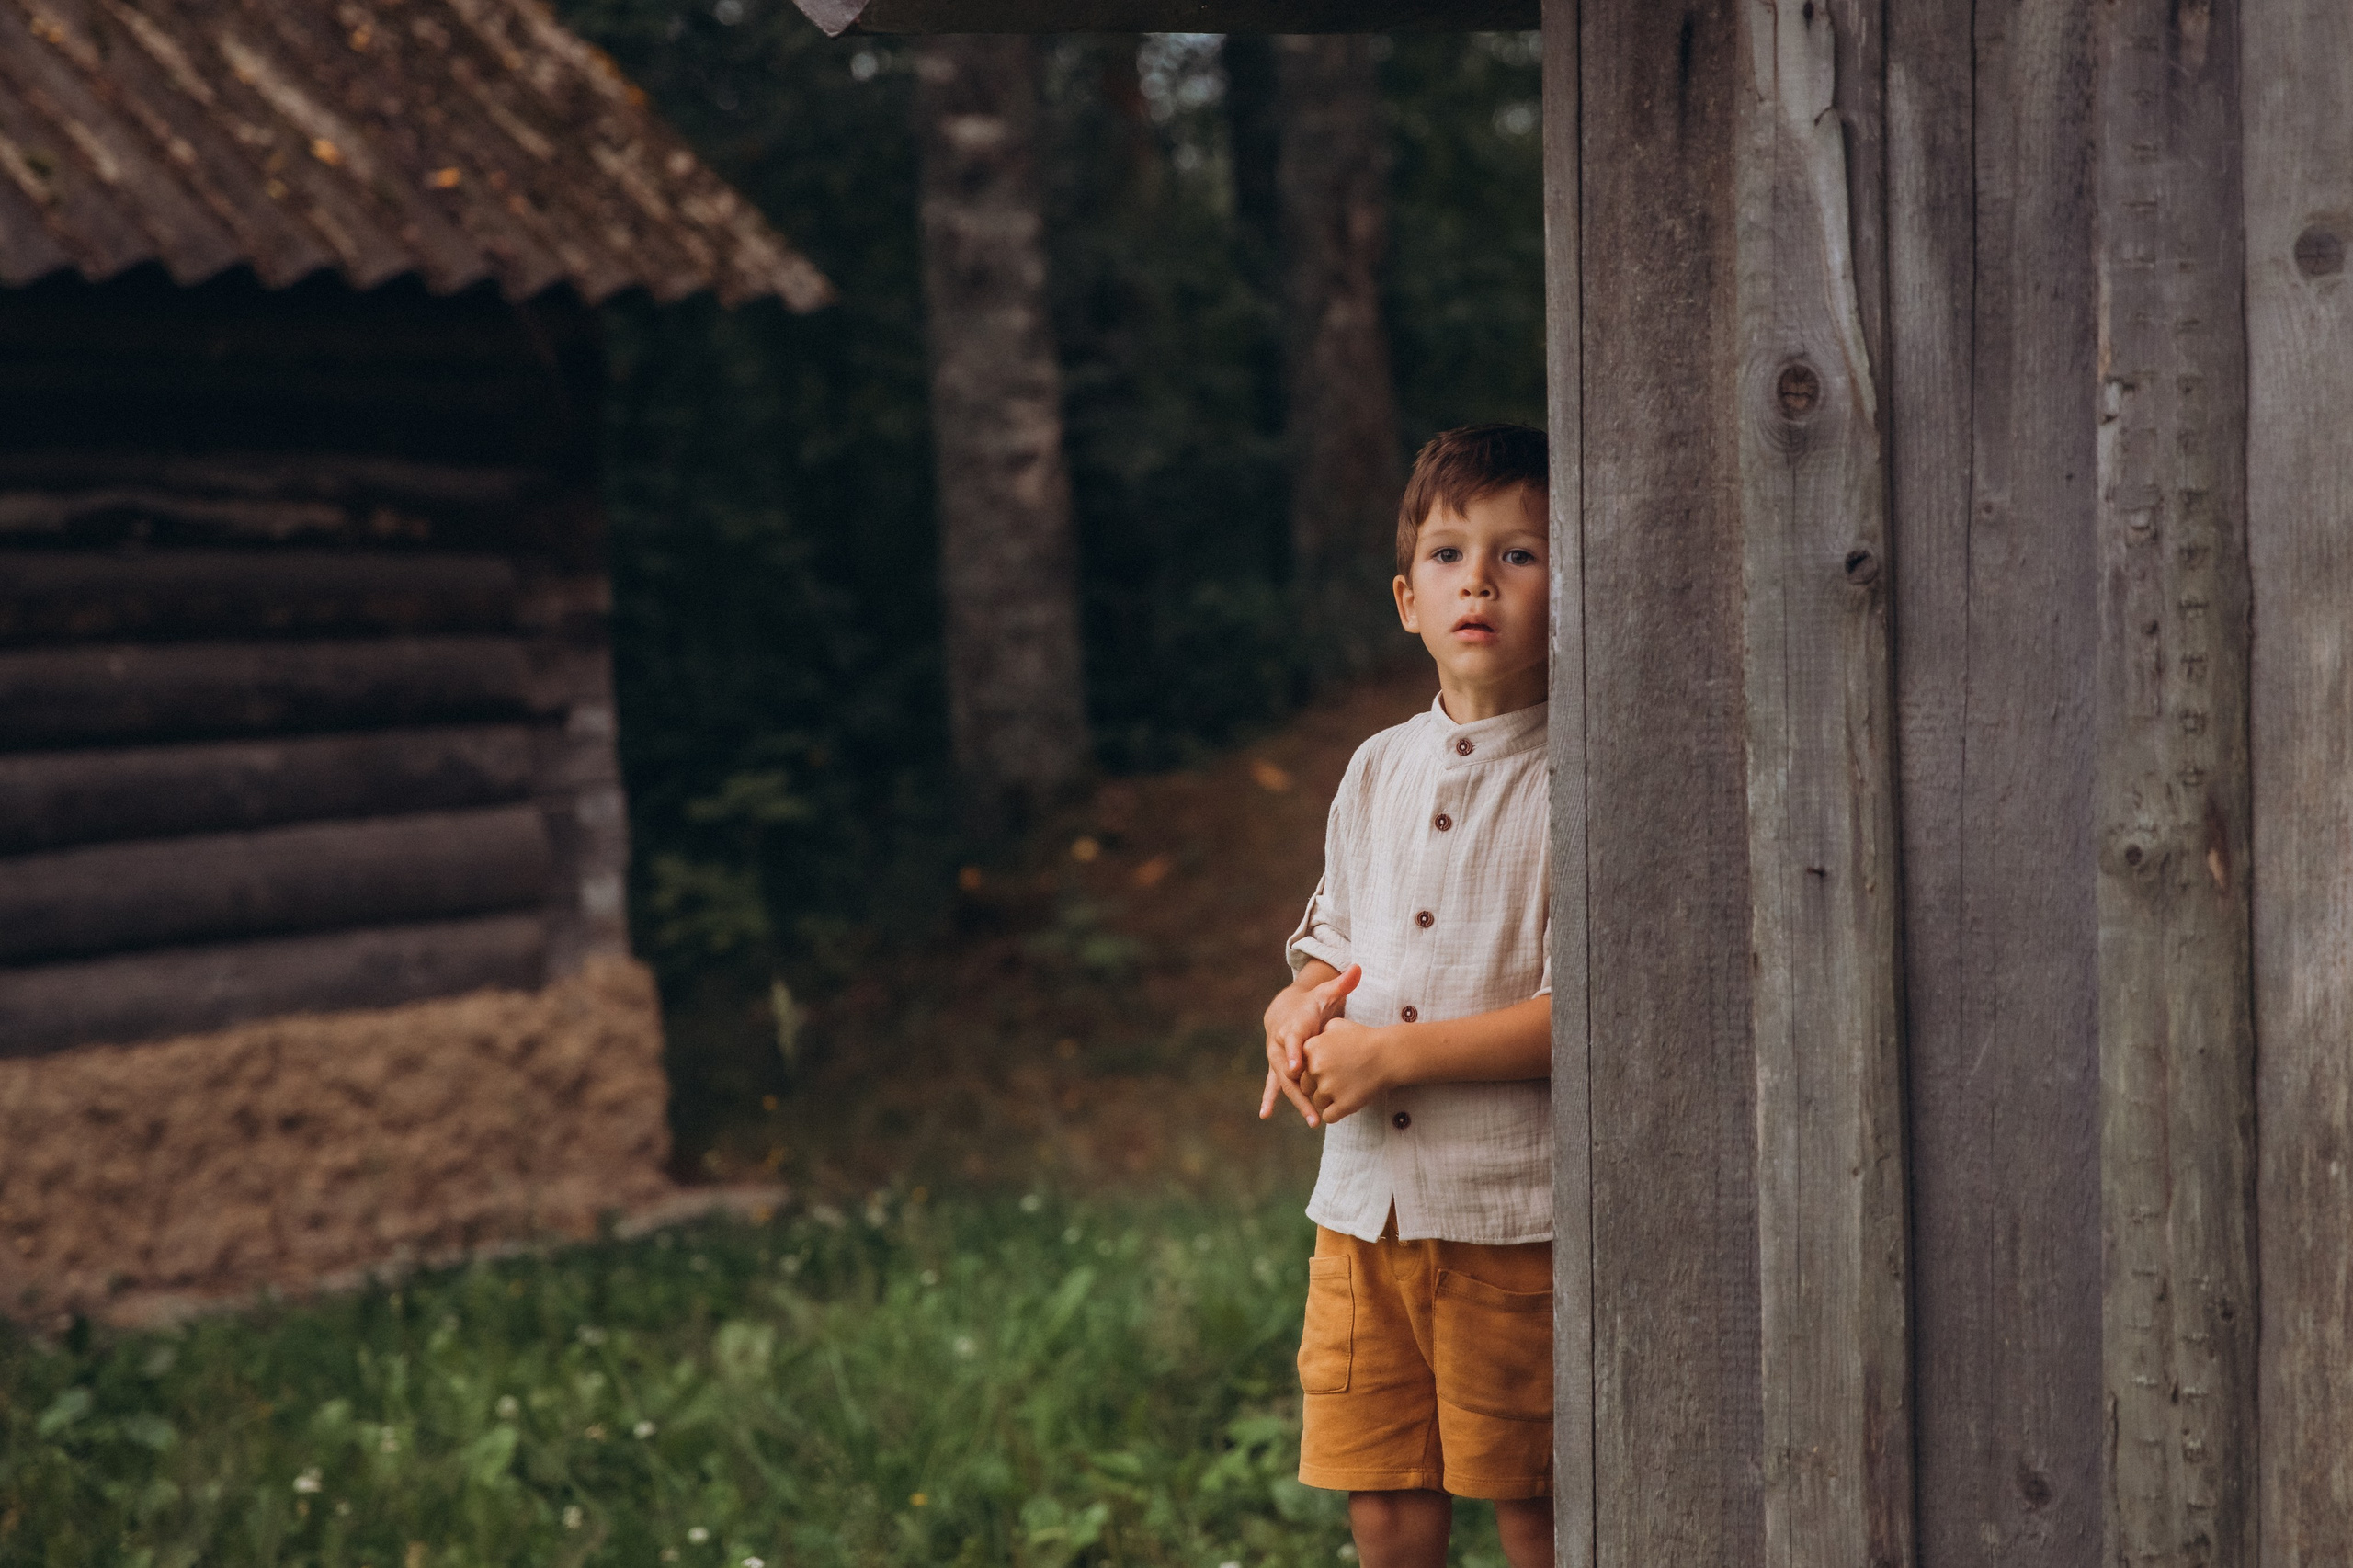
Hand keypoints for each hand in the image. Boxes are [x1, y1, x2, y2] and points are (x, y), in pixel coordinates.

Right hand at [1258, 964, 1360, 1126]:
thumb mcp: (1325, 993)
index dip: (1293, 1052)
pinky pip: (1274, 1085)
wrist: (1287, 1009)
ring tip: (1311, 1119)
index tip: (1295, 1067)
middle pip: (1287, 1068)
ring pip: (1284, 1082)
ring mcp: (1278, 1058)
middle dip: (1299, 1087)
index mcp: (1294, 1026)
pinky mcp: (1278, 1068)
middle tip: (1311, 1105)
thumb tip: (1357, 968)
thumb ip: (1342, 983)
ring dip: (1297, 1101)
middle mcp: (1281, 1044)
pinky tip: (1265, 1114)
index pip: (1293, 1040)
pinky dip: (1269, 1099)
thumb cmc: (1312, 1003)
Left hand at [1299, 1017, 1392, 1124]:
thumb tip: (1303, 1044)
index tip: (1330, 1067)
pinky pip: (1329, 1117)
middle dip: (1320, 1086)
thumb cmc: (1364, 1039)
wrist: (1389, 1055)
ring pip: (1318, 1103)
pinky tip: (1348, 1101)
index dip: (1313, 1070)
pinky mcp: (1342, 1105)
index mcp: (1310, 1048)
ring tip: (1348, 1087)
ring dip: (1330, 1100)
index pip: (1299, 1069)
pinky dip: (1337, 1112)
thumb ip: (1317, 1034)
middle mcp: (1315, 1068)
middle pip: (1306, 1087)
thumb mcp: (1337, 1026)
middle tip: (1340, 1079)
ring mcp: (1328, 1088)